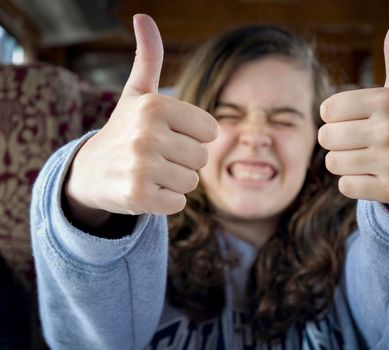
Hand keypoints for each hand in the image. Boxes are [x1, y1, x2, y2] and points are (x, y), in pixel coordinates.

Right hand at [65, 14, 217, 224]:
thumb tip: (142, 16)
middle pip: (202, 158)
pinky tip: (144, 189)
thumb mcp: (136, 93)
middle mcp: (147, 133)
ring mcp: (141, 166)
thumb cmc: (124, 129)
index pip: (210, 130)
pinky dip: (165, 201)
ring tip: (149, 172)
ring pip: (192, 182)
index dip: (192, 136)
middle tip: (155, 155)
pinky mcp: (137, 196)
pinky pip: (178, 203)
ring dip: (174, 182)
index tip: (167, 134)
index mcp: (155, 105)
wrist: (89, 171)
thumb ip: (148, 58)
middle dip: (183, 160)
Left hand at [318, 8, 388, 210]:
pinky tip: (375, 177)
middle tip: (363, 142)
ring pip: (333, 163)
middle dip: (338, 141)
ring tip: (369, 159)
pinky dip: (355, 184)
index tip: (356, 120)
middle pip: (326, 137)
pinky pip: (345, 187)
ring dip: (345, 163)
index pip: (327, 109)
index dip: (336, 117)